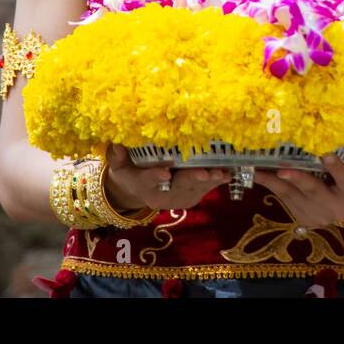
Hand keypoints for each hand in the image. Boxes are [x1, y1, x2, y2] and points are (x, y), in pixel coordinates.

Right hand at [102, 144, 230, 212]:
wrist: (137, 190)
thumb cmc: (128, 170)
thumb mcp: (118, 165)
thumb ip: (116, 156)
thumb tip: (117, 145)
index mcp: (139, 184)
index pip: (146, 180)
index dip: (155, 177)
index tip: (165, 172)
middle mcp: (159, 196)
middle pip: (176, 187)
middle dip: (191, 179)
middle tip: (204, 172)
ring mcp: (176, 198)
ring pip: (193, 190)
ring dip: (208, 181)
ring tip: (221, 172)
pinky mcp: (189, 198)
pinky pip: (204, 191)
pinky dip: (216, 182)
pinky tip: (227, 173)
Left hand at [252, 153, 343, 229]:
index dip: (337, 169)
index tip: (326, 154)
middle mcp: (336, 208)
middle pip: (315, 192)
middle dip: (298, 180)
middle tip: (282, 169)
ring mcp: (318, 216)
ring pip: (295, 197)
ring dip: (275, 183)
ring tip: (258, 171)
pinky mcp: (304, 219)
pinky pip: (286, 201)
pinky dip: (273, 187)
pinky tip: (260, 176)